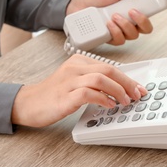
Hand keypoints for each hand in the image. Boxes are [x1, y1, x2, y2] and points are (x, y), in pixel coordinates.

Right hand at [11, 54, 147, 127]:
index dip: (128, 78)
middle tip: (137, 95)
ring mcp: (69, 81)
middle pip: (109, 70)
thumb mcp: (76, 81)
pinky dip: (102, 99)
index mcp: (80, 61)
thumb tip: (120, 88)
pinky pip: (88, 93)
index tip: (138, 88)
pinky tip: (109, 105)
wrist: (28, 103)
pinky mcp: (65, 95)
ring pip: (101, 79)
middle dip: (128, 83)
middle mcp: (75, 68)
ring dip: (118, 91)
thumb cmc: (55, 94)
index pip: (110, 66)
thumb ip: (95, 81)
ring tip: (125, 101)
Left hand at [66, 0, 152, 44]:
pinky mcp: (109, 39)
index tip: (146, 8)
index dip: (149, 18)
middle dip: (140, 21)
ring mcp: (119, 32)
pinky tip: (108, 24)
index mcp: (132, 14)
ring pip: (131, 36)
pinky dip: (115, 32)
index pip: (147, 20)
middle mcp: (128, 25)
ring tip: (114, 16)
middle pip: (144, 31)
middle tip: (131, 11)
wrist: (79, 6)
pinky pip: (118, 40)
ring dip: (124, 26)